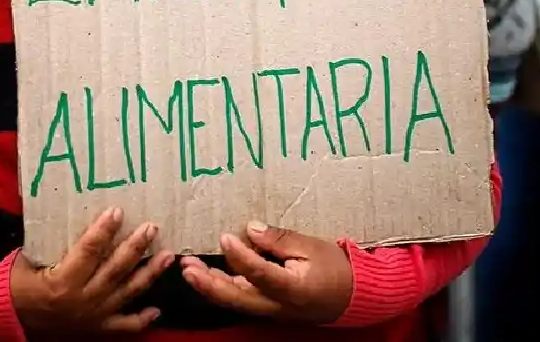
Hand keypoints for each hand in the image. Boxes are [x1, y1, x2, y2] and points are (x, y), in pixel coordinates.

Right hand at [10, 208, 174, 333]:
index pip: (88, 251)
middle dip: (135, 248)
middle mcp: (82, 300)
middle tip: (151, 227)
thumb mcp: (28, 261)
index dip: (103, 230)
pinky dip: (141, 319)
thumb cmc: (20, 286)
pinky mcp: (98, 330)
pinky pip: (124, 326)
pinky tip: (157, 309)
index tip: (117, 211)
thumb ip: (50, 243)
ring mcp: (93, 317)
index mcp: (62, 281)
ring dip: (149, 274)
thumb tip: (68, 212)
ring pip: (126, 293)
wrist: (13, 321)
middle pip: (114, 270)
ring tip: (167, 256)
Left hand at [180, 222, 353, 323]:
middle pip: (237, 299)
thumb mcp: (311, 246)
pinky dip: (223, 286)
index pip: (260, 274)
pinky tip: (208, 273)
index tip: (225, 237)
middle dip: (209, 284)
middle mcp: (277, 305)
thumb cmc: (334, 268)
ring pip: (235, 301)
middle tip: (187, 266)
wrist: (351, 296)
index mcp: (293, 289)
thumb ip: (279, 239)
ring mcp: (271, 310)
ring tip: (189, 268)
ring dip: (210, 286)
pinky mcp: (268, 306)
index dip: (240, 256)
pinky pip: (241, 299)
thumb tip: (250, 229)